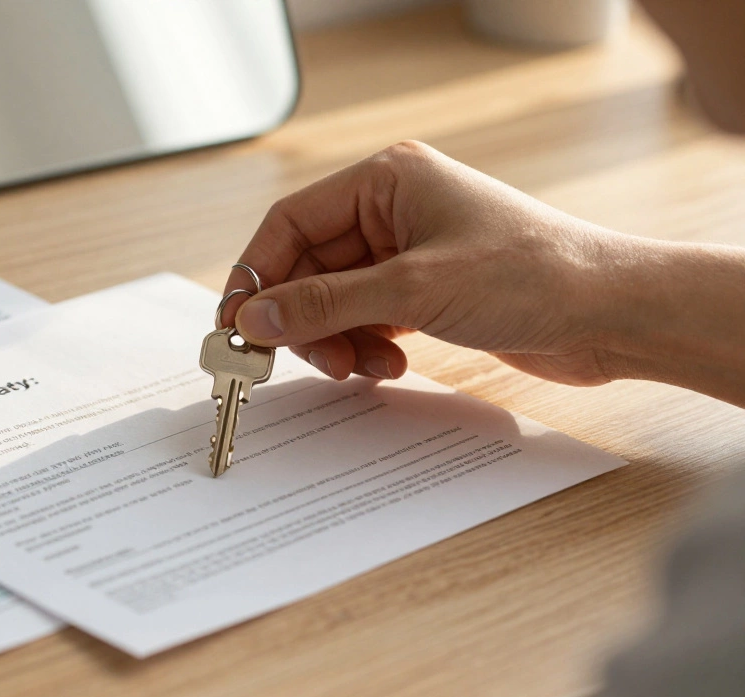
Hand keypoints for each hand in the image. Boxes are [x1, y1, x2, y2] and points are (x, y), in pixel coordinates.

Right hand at [221, 141, 641, 385]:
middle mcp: (392, 210)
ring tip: (362, 364)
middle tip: (296, 360)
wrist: (612, 315)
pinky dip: (366, 346)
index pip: (290, 224)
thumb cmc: (532, 275)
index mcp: (385, 181)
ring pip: (335, 301)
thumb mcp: (414, 289)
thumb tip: (253, 319)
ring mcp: (409, 253)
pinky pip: (367, 319)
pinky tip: (392, 362)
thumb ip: (324, 304)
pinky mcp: (427, 292)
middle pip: (308, 268)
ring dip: (336, 339)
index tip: (236, 326)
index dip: (256, 276)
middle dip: (302, 319)